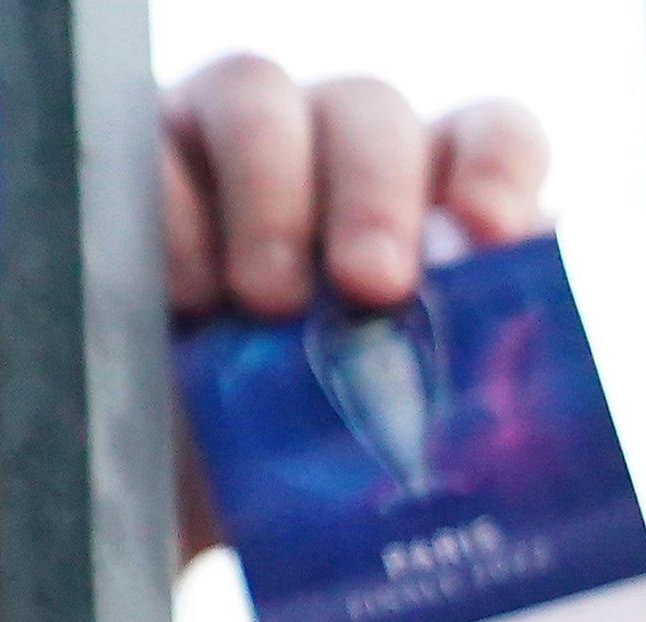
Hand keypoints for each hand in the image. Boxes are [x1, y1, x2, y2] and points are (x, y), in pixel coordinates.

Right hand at [0, 61, 549, 556]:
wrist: (159, 499)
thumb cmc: (302, 462)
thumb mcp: (382, 439)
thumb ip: (448, 400)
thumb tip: (512, 427)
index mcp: (431, 205)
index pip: (490, 136)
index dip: (497, 170)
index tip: (492, 236)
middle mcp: (337, 152)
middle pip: (371, 114)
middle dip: (375, 196)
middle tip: (371, 287)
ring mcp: (230, 140)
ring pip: (256, 97)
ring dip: (272, 195)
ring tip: (268, 302)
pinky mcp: (134, 158)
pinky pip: (151, 146)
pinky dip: (174, 217)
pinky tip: (187, 297)